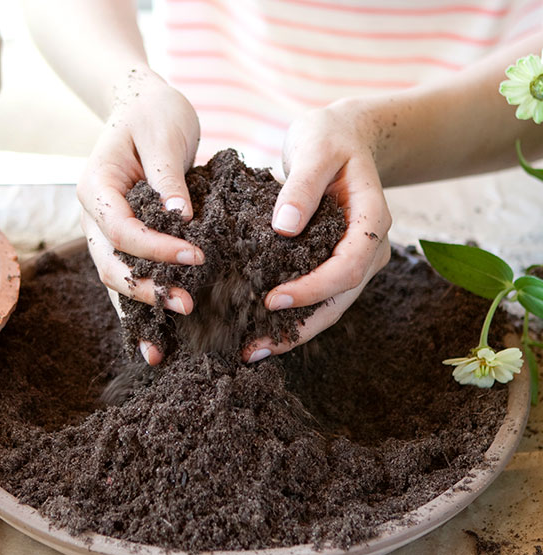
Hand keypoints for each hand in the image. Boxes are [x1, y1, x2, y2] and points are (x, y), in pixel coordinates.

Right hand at [78, 68, 204, 364]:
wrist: (140, 106)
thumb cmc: (153, 114)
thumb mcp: (164, 133)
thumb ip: (169, 177)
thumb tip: (182, 219)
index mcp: (96, 187)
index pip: (121, 230)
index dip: (156, 249)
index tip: (197, 256)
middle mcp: (92, 215)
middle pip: (110, 264)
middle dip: (147, 290)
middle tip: (188, 305)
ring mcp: (103, 231)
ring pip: (113, 279)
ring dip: (139, 311)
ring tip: (162, 349)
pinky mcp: (123, 241)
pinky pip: (127, 277)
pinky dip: (139, 307)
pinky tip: (155, 341)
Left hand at [242, 100, 391, 362]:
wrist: (349, 137)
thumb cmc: (330, 138)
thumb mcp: (314, 148)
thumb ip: (302, 185)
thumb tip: (284, 228)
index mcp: (370, 219)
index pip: (348, 266)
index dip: (312, 289)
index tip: (270, 301)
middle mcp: (369, 247)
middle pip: (340, 299)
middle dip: (299, 329)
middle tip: (253, 349)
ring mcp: (355, 258)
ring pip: (331, 306)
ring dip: (293, 332)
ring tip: (252, 350)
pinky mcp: (335, 263)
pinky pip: (319, 297)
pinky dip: (292, 316)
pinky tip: (260, 329)